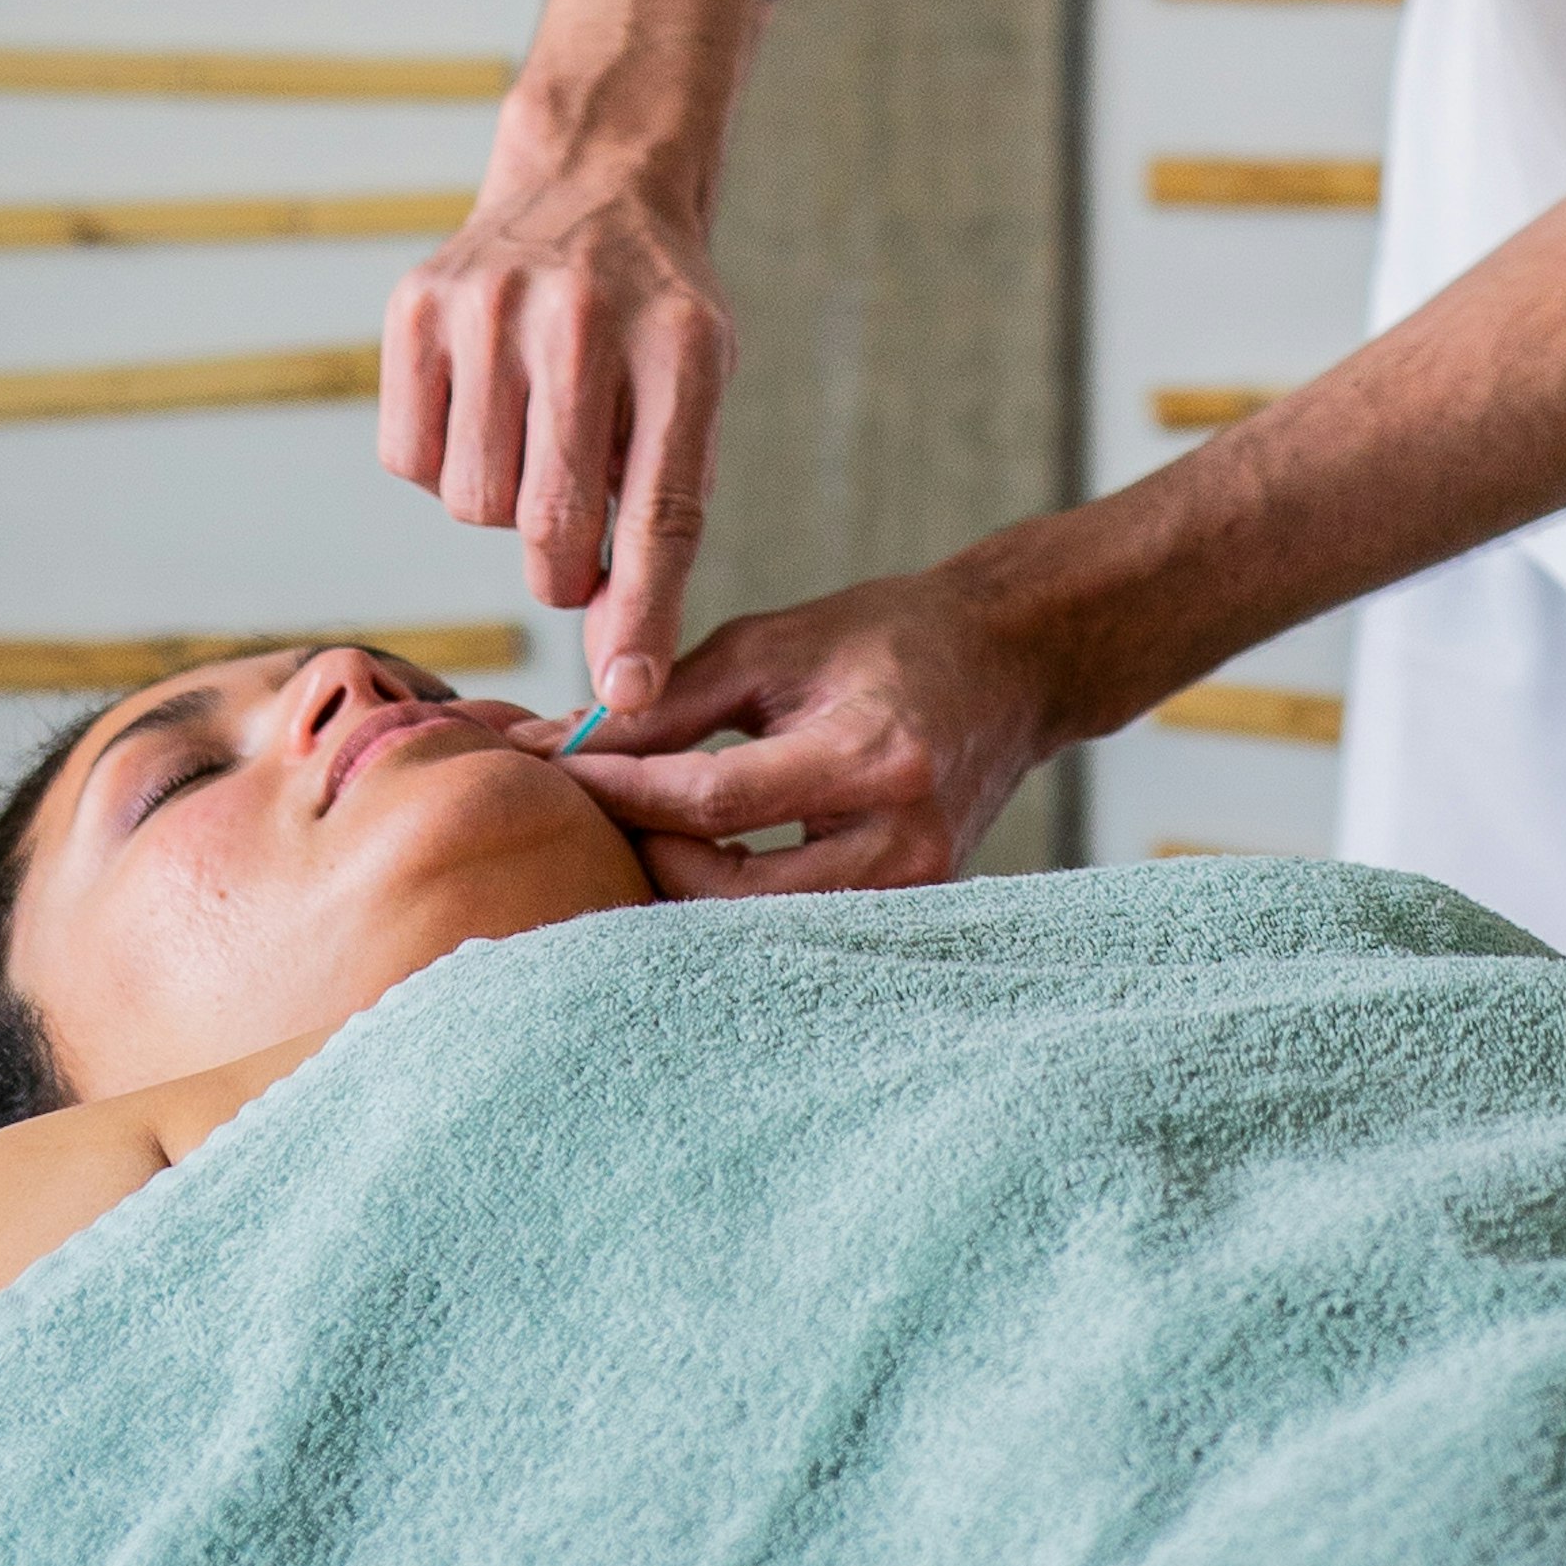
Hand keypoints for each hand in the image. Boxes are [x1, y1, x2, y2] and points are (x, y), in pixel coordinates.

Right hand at [378, 148, 731, 716]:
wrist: (594, 176)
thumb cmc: (655, 316)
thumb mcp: (699, 388)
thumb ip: (668, 514)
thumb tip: (624, 674)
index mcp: (682, 344)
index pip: (661, 508)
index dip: (643, 613)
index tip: (628, 695)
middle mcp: (582, 317)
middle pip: (551, 521)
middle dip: (563, 572)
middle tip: (575, 557)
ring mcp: (490, 304)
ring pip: (472, 503)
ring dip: (503, 511)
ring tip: (537, 448)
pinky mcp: (416, 306)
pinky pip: (410, 461)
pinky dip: (444, 466)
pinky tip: (485, 413)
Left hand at [530, 560, 1057, 896]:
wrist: (1008, 665)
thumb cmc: (889, 640)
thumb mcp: (775, 645)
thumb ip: (670, 701)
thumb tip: (561, 741)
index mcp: (870, 755)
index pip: (712, 800)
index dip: (622, 791)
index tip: (556, 770)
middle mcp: (899, 837)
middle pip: (724, 886)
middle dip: (641, 848)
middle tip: (590, 810)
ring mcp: (911, 888)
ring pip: (751, 923)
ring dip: (679, 882)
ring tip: (635, 832)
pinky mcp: (908, 909)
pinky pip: (792, 925)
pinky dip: (731, 899)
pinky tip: (693, 858)